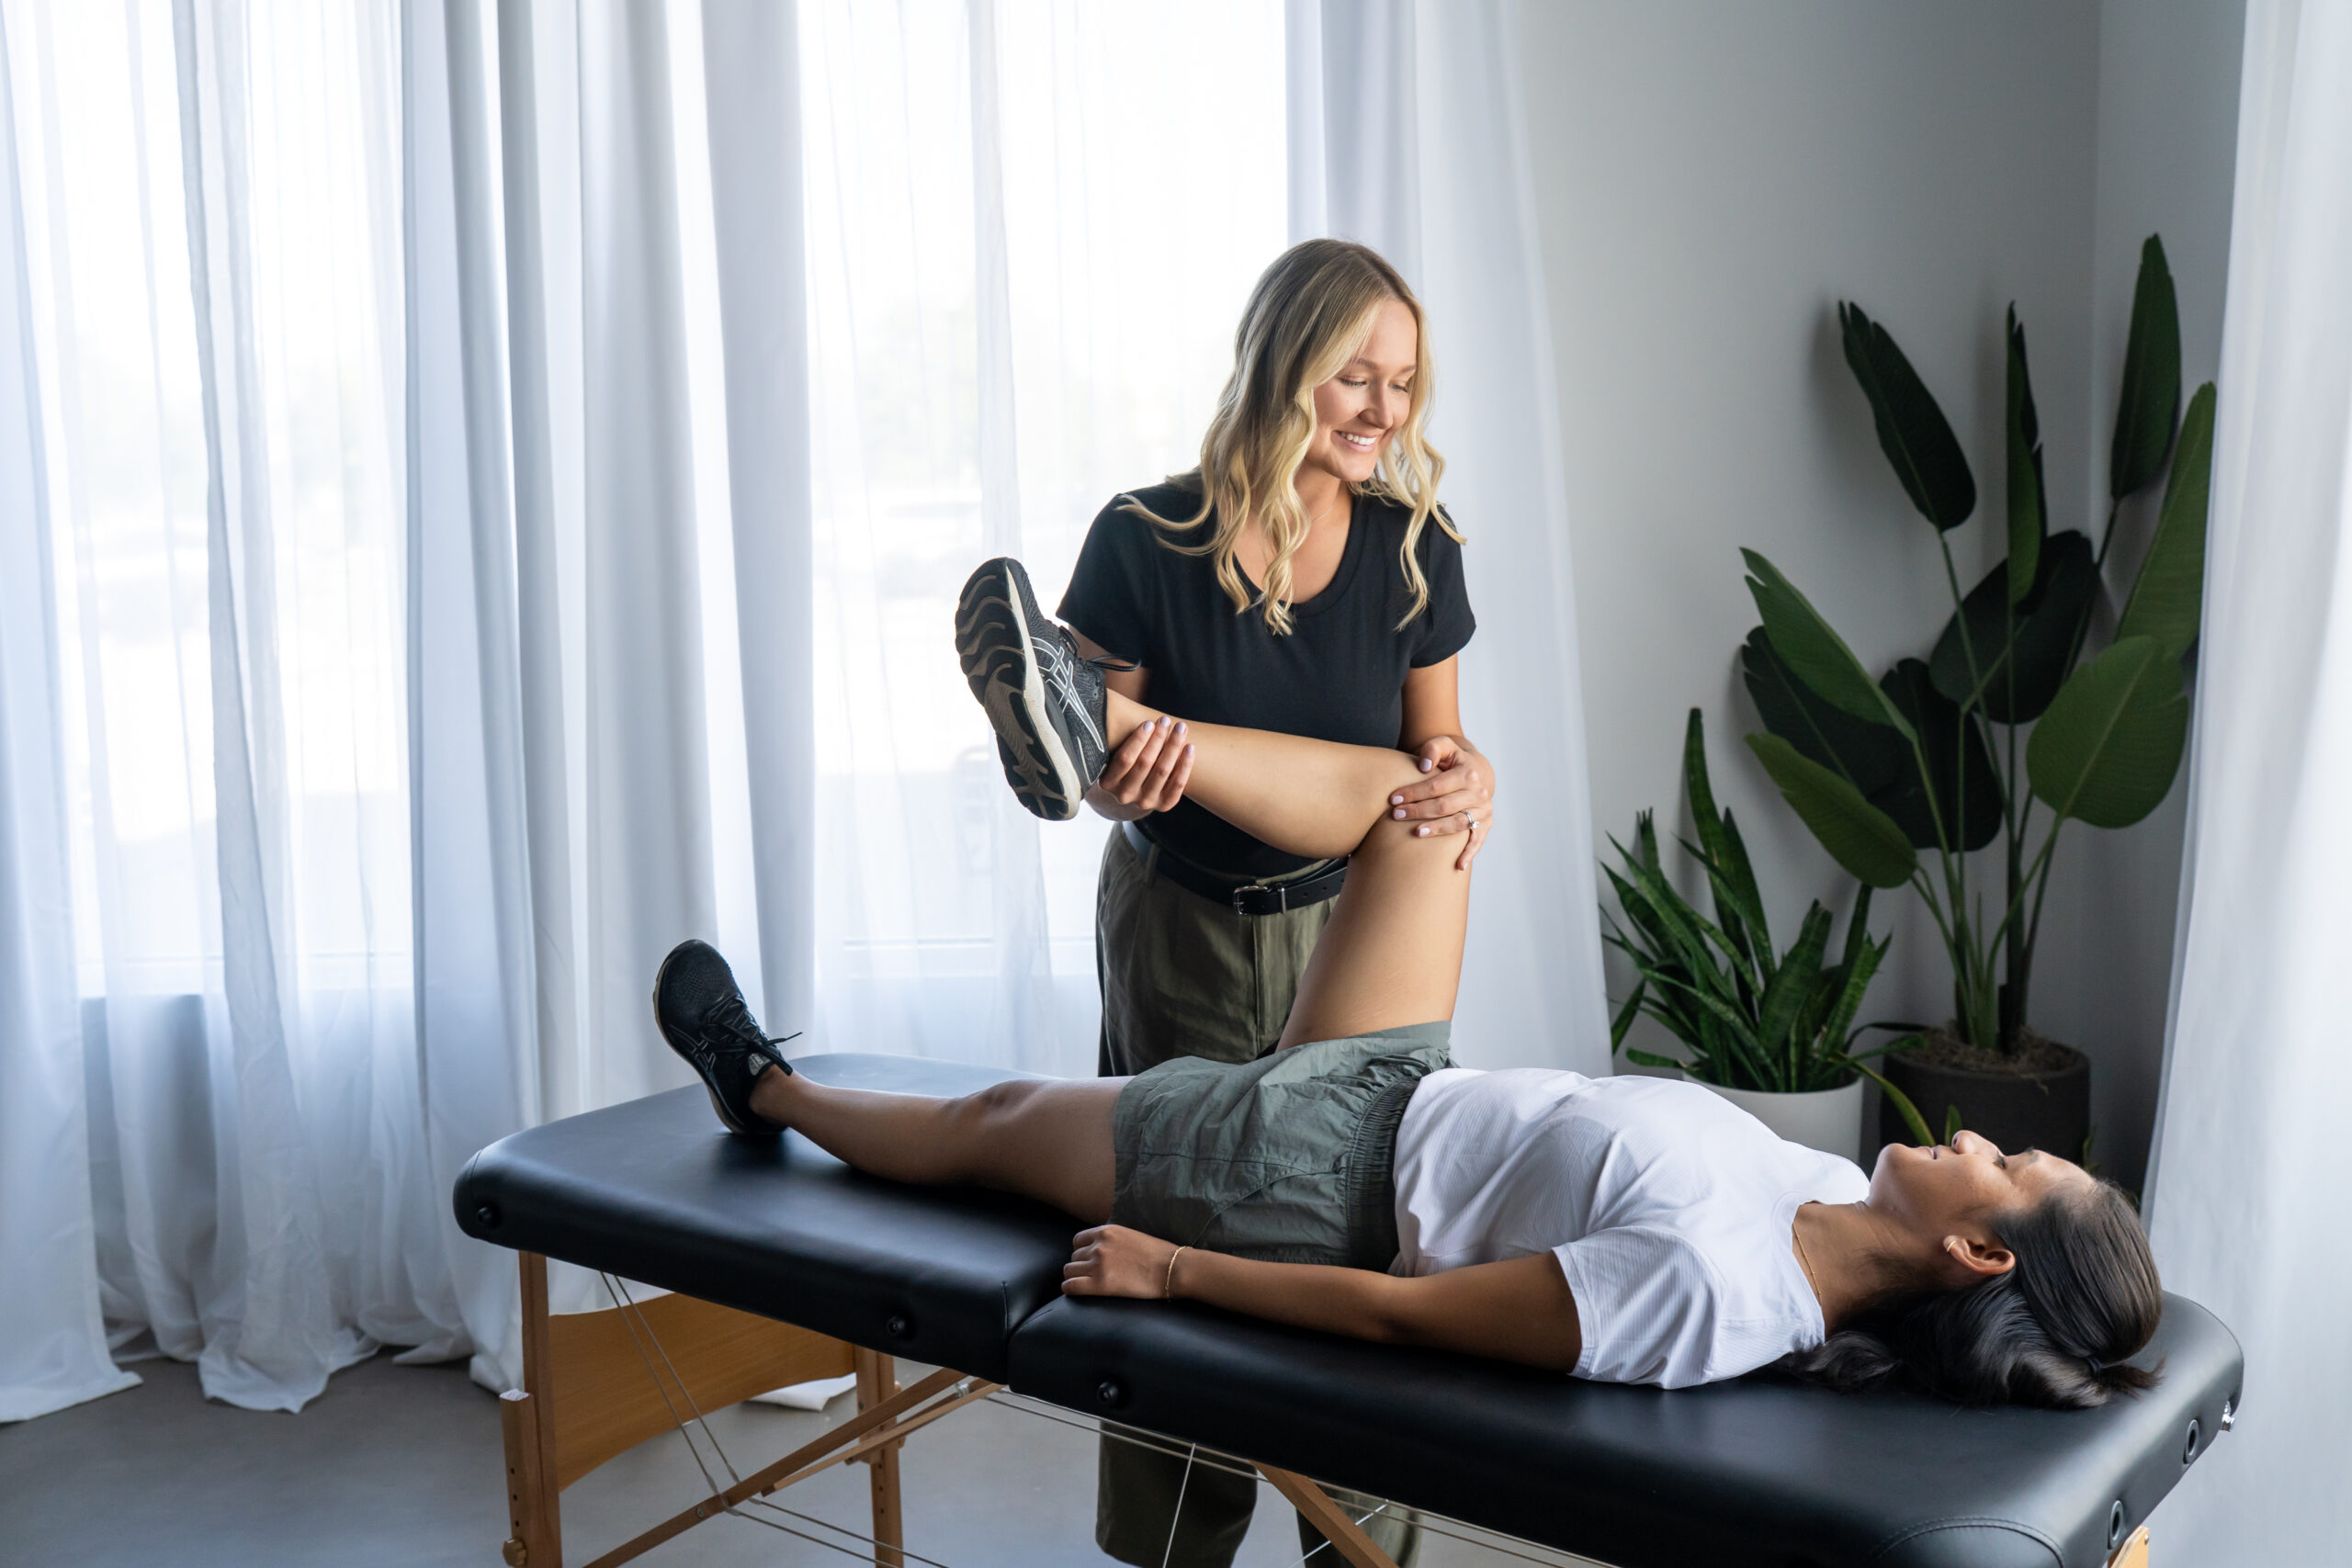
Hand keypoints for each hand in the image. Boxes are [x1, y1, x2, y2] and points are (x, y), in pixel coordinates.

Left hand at [1063, 1225, 1180, 1298]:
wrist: (1172, 1268)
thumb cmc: (1158, 1254)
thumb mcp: (1131, 1235)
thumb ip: (1113, 1240)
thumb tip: (1102, 1249)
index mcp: (1107, 1231)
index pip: (1078, 1241)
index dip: (1081, 1252)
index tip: (1087, 1261)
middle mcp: (1098, 1246)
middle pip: (1074, 1257)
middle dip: (1081, 1266)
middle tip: (1091, 1275)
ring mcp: (1098, 1264)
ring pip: (1069, 1271)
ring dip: (1075, 1277)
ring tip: (1084, 1284)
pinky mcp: (1100, 1284)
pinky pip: (1071, 1286)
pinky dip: (1069, 1289)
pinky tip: (1074, 1291)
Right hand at [1088, 715, 1193, 820]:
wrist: (1133, 787)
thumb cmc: (1124, 758)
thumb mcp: (1113, 750)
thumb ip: (1114, 733)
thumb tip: (1109, 698)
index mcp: (1108, 782)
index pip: (1125, 759)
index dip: (1138, 740)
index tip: (1149, 722)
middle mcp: (1125, 795)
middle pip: (1145, 763)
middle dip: (1158, 739)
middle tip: (1166, 721)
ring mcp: (1144, 802)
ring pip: (1163, 771)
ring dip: (1173, 747)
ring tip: (1181, 728)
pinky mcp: (1162, 805)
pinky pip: (1178, 785)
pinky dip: (1185, 765)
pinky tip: (1190, 748)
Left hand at [1388, 735, 1495, 870]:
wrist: (1477, 770)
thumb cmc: (1454, 759)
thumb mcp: (1445, 745)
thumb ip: (1433, 749)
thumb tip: (1422, 766)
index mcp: (1468, 773)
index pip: (1436, 786)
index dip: (1413, 793)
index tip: (1393, 799)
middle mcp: (1479, 793)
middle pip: (1444, 806)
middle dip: (1418, 811)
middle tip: (1396, 816)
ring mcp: (1484, 810)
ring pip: (1458, 824)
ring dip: (1436, 830)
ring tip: (1415, 833)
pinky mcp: (1486, 824)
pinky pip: (1478, 840)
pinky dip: (1469, 854)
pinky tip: (1457, 866)